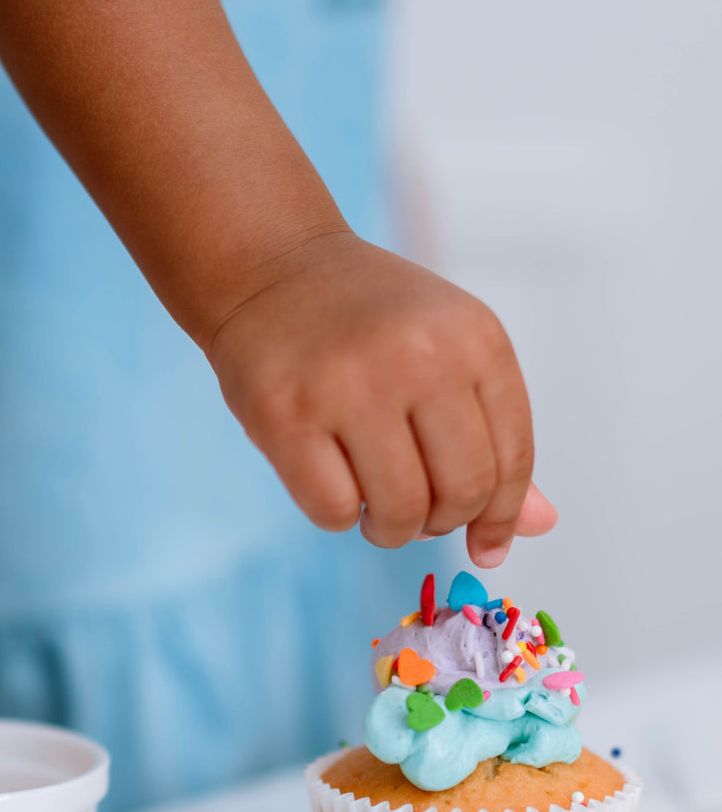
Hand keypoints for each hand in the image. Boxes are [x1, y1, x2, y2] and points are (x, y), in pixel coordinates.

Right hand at [207, 232, 555, 564]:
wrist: (271, 267)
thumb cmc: (369, 322)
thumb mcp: (448, 354)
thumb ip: (494, 436)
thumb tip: (539, 527)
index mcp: (475, 338)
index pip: (512, 460)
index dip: (501, 516)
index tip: (485, 544)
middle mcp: (420, 355)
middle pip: (462, 493)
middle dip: (441, 523)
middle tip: (414, 512)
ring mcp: (349, 383)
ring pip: (401, 512)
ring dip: (390, 529)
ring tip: (373, 504)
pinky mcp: (285, 413)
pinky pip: (334, 511)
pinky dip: (338, 515)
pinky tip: (331, 481)